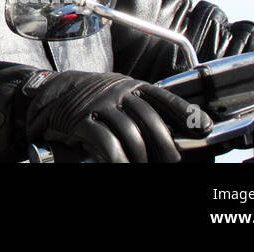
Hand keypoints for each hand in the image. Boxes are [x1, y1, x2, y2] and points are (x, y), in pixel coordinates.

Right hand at [23, 69, 210, 162]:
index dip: (184, 112)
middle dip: (164, 145)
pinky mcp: (80, 119)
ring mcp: (98, 104)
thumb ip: (140, 109)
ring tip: (143, 168)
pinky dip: (117, 159)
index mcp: (130, 85)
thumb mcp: (117, 97)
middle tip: (171, 162)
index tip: (204, 127)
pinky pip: (105, 141)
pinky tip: (122, 166)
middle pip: (149, 118)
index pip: (162, 97)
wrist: (49, 94)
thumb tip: (173, 130)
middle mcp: (116, 91)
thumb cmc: (90, 101)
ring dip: (141, 157)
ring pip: (130, 133)